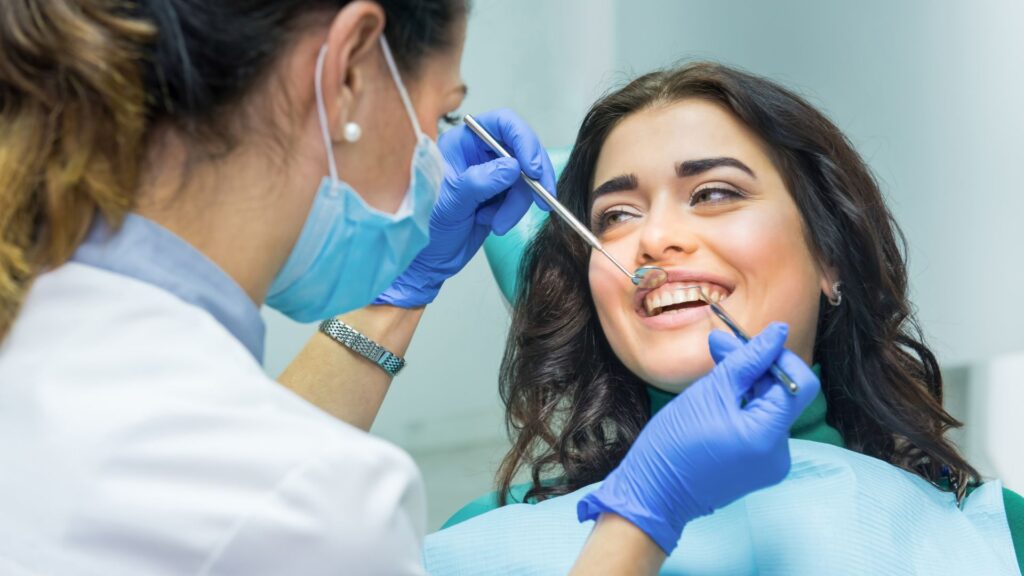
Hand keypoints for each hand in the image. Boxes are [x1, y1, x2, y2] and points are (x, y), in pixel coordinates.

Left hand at [374, 109, 555, 307]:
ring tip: (497, 223)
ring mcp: (491, 174)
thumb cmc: (426, 226)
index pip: (502, 124)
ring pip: (525, 178)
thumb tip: (512, 167)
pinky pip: (521, 197)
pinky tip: (493, 223)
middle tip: (541, 199)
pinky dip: (513, 212)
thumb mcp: (450, 203)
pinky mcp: (499, 195)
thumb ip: (480, 182)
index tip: (533, 168)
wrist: (427, 258)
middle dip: (531, 177)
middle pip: (522, 150)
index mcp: (462, 142)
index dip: (524, 140)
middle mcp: (479, 153)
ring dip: (518, 203)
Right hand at [577, 323, 819, 553]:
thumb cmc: (675, 443)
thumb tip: (778, 331)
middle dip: (755, 367)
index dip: (777, 356)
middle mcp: (779, 453)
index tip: (749, 340)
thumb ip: (747, 360)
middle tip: (719, 346)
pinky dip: (742, 408)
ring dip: (746, 386)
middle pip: (783, 395)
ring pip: (769, 409)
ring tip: (713, 373)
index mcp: (768, 435)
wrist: (654, 493)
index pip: (797, 383)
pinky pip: (759, 427)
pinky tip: (717, 400)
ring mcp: (770, 463)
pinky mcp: (757, 467)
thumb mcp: (710, 392)